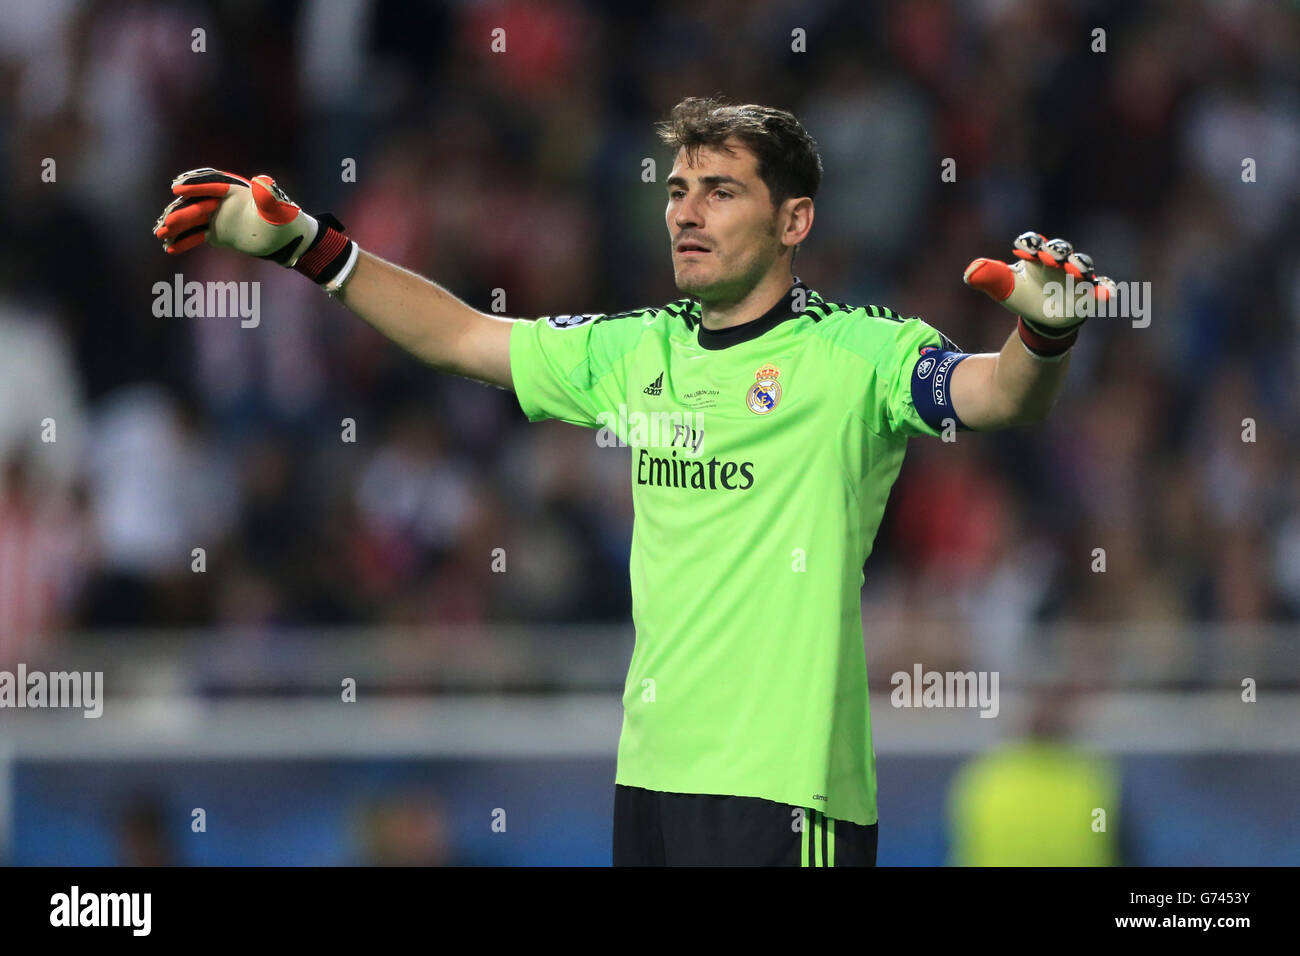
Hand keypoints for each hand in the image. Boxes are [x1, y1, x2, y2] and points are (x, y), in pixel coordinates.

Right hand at [153, 168, 357, 287]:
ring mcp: (218, 217)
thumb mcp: (278, 209)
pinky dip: (185, 241)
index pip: (211, 187)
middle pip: (197, 205)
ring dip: (177, 228)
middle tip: (166, 222)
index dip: (194, 188)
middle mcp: (222, 202)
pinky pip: (197, 236)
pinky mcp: (217, 232)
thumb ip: (268, 197)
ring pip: (193, 221)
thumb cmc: (285, 221)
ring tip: (160, 234)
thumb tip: (263, 180)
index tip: (176, 189)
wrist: (287, 239)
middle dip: (180, 213)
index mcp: (235, 191)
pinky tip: (170, 248)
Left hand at [963, 232, 1116, 332]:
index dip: (1030, 245)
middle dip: (1056, 251)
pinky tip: (1105, 294)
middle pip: (1060, 250)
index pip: (1033, 243)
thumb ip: (988, 277)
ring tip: (1077, 269)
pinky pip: (1101, 289)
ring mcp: (1077, 276)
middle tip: (1051, 255)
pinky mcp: (1090, 292)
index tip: (1023, 252)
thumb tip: (969, 273)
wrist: (1041, 318)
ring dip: (1080, 265)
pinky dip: (1104, 291)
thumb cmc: (1023, 295)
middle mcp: (1059, 261)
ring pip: (1082, 265)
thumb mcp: (1004, 288)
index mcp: (1037, 256)